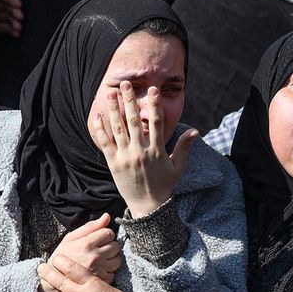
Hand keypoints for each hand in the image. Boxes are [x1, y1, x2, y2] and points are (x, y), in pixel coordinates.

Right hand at [38, 214, 122, 291]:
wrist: (53, 281)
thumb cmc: (61, 257)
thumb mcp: (70, 238)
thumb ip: (90, 227)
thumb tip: (107, 216)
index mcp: (87, 244)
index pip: (109, 233)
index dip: (105, 235)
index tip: (99, 239)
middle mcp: (94, 257)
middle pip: (116, 246)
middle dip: (110, 245)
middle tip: (100, 249)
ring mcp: (98, 270)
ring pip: (117, 260)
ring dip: (112, 258)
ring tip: (101, 260)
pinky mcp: (100, 281)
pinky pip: (113, 273)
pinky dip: (108, 271)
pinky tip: (99, 270)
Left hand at [90, 81, 196, 217]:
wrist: (148, 207)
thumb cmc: (165, 185)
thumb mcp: (178, 167)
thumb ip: (184, 147)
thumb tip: (195, 131)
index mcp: (156, 151)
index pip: (155, 123)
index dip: (154, 105)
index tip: (152, 90)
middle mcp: (140, 152)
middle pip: (133, 121)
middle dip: (129, 101)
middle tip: (125, 84)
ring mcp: (125, 157)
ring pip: (117, 129)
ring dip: (113, 109)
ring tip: (110, 94)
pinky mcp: (113, 163)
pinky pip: (105, 143)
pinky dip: (100, 129)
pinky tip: (97, 116)